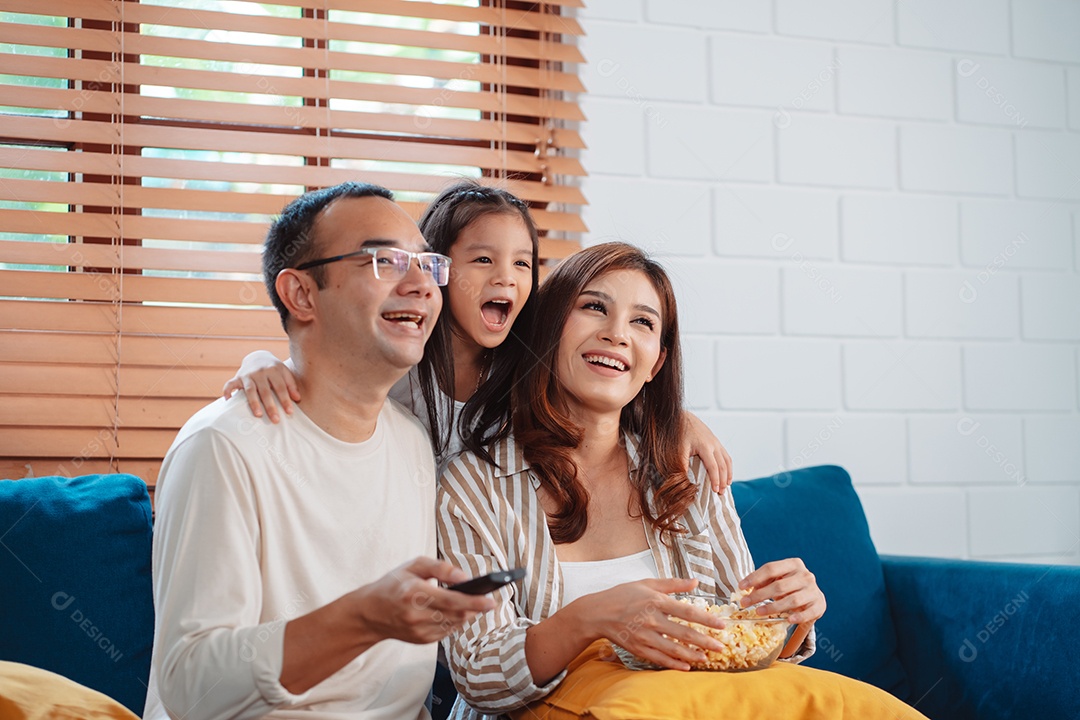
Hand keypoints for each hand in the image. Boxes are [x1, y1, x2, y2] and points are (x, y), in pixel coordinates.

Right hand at [221, 350, 299, 422]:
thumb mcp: (284, 373)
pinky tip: (229, 401)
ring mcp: (248, 374)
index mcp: (274, 370)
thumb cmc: (274, 369)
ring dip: (254, 403)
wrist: (258, 357)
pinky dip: (228, 391)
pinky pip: (230, 384)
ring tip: (258, 415)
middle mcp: (260, 372)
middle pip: (266, 391)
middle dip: (271, 406)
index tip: (290, 412)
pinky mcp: (237, 377)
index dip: (285, 400)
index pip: (281, 387)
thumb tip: (297, 398)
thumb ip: (291, 385)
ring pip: (250, 390)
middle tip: (275, 420)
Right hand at [351, 557, 495, 644]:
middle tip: (488, 601)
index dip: (473, 601)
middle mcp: (415, 615)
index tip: (491, 601)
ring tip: (474, 604)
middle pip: (456, 614)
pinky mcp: (421, 640)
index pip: (450, 600)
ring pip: (454, 624)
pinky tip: (457, 612)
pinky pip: (446, 631)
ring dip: (467, 614)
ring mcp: (418, 631)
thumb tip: (464, 576)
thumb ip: (440, 567)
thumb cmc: (394, 584)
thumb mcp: (412, 566)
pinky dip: (455, 621)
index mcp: (413, 593)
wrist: (370, 613)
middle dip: (475, 608)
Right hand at [573, 578, 727, 670]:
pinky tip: (687, 667)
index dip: (706, 619)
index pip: (687, 612)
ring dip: (693, 655)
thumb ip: (673, 584)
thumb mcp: (647, 583)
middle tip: (721, 647)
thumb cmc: (622, 595)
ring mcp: (645, 636)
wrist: (597, 613)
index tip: (721, 625)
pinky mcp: (638, 648)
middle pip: (684, 633)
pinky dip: (674, 664)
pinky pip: (660, 659)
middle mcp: (652, 619)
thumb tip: (696, 582)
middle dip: (705, 642)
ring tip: (707, 658)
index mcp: (656, 601)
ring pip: (674, 649)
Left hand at [682, 412, 732, 493]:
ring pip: (727, 461)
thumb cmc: (680, 432)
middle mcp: (714, 444)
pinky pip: (726, 456)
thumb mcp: (679, 449)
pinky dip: (728, 466)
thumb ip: (682, 464)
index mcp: (705, 446)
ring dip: (728, 474)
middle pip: (723, 466)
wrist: (683, 417)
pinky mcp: (716, 442)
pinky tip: (726, 474)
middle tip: (721, 493)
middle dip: (723, 480)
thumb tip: (685, 479)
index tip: (716, 490)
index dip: (716, 480)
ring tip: (726, 486)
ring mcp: (717, 443)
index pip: (714, 467)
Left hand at [738, 558, 825, 625]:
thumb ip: (763, 581)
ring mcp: (814, 590)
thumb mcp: (777, 579)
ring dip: (773, 607)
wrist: (812, 597)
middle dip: (759, 595)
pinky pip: (808, 612)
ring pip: (792, 600)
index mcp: (793, 564)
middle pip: (779, 585)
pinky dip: (798, 617)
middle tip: (745, 603)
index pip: (771, 568)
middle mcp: (805, 575)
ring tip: (758, 612)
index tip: (741, 587)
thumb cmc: (790, 587)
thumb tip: (746, 588)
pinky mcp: (819, 605)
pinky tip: (788, 620)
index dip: (754, 577)